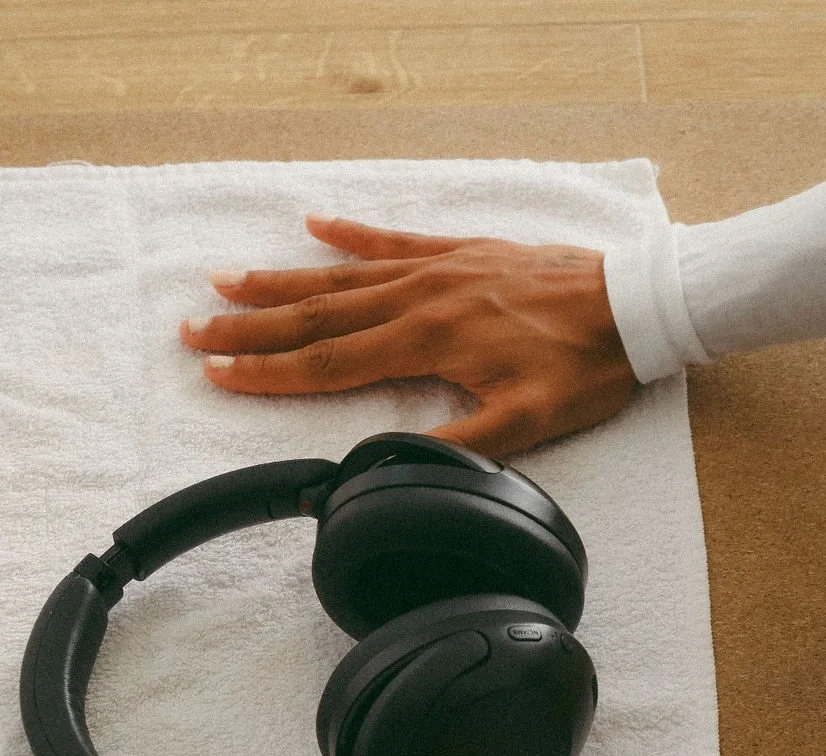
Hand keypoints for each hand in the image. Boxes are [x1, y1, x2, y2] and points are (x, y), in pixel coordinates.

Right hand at [180, 215, 636, 457]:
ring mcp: (437, 268)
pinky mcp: (460, 251)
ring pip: (342, 276)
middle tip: (192, 327)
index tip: (216, 372)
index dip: (267, 373)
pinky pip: (392, 240)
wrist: (633, 307)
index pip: (328, 364)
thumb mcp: (526, 425)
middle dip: (251, 325)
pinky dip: (350, 234)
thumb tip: (393, 458)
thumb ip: (458, 443)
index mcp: (427, 343)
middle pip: (318, 316)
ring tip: (226, 279)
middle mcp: (419, 297)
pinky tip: (315, 226)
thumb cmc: (582, 369)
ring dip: (281, 281)